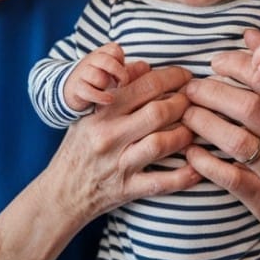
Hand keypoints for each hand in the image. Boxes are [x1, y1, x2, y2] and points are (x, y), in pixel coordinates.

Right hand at [44, 62, 200, 222]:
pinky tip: (198, 167)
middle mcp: (110, 137)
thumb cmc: (79, 148)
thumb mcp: (88, 115)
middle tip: (195, 100)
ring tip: (194, 129)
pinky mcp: (127, 189)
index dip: (172, 77)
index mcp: (101, 114)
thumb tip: (145, 66)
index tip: (186, 76)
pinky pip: (161, 183)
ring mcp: (119, 164)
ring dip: (185, 134)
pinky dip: (184, 176)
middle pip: (158, 112)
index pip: (143, 86)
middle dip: (184, 102)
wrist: (62, 193)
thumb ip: (117, 90)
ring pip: (162, 143)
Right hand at [64, 43, 128, 110]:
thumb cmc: (100, 79)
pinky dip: (100, 96)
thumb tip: (147, 67)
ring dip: (106, 85)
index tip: (123, 74)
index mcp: (102, 53)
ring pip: (97, 76)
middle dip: (119, 74)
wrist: (73, 89)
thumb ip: (131, 69)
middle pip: (106, 61)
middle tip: (122, 84)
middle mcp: (91, 60)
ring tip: (111, 93)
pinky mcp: (76, 88)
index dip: (121, 62)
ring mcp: (82, 73)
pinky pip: (88, 90)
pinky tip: (108, 100)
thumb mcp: (114, 72)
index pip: (115, 50)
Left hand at [181, 65, 259, 248]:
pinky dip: (205, 162)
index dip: (237, 66)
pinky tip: (190, 152)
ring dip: (204, 124)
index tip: (214, 63)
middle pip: (247, 106)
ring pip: (235, 140)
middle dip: (212, 93)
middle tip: (189, 89)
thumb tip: (250, 34)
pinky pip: (228, 177)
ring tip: (186, 115)